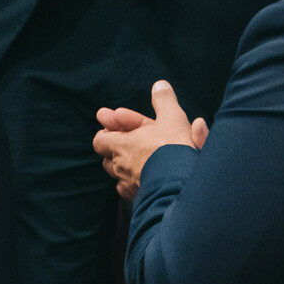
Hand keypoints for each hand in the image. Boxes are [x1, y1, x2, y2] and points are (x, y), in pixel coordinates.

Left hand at [91, 80, 203, 199]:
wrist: (183, 186)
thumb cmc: (174, 150)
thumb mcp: (172, 118)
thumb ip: (164, 101)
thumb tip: (160, 84)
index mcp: (120, 145)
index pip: (100, 139)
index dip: (110, 129)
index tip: (118, 122)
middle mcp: (120, 166)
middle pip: (108, 156)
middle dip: (118, 147)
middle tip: (130, 139)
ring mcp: (129, 184)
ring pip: (119, 174)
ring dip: (127, 164)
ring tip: (140, 156)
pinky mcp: (140, 199)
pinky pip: (130, 189)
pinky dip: (135, 181)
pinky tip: (146, 176)